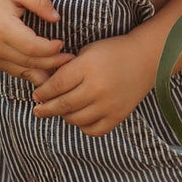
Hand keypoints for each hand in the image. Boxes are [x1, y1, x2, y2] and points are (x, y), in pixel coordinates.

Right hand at [0, 0, 69, 82]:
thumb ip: (39, 0)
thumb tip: (56, 18)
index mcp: (2, 28)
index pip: (31, 47)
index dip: (50, 49)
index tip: (62, 42)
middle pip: (30, 62)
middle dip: (52, 62)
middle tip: (70, 59)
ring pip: (24, 72)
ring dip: (45, 72)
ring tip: (64, 68)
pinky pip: (17, 73)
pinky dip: (34, 74)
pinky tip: (49, 71)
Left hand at [30, 33, 154, 137]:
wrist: (145, 58)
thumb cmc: (112, 52)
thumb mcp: (87, 51)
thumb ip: (67, 68)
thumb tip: (44, 87)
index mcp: (88, 67)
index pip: (56, 85)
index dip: (43, 92)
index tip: (36, 95)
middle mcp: (97, 87)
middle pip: (63, 105)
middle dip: (46, 109)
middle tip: (38, 110)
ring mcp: (108, 104)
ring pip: (75, 119)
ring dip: (64, 116)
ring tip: (61, 111)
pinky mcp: (118, 116)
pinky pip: (93, 130)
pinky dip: (83, 126)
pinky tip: (80, 117)